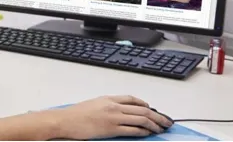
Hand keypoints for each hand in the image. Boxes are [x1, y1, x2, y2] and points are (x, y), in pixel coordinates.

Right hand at [55, 95, 172, 139]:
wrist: (66, 120)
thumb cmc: (76, 114)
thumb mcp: (94, 104)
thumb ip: (108, 106)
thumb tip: (120, 111)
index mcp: (109, 98)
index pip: (132, 99)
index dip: (145, 103)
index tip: (152, 109)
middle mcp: (114, 106)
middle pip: (142, 109)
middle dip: (157, 115)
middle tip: (166, 120)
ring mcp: (113, 117)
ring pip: (141, 119)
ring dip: (154, 124)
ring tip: (161, 128)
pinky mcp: (111, 129)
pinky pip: (132, 130)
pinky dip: (143, 131)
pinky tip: (148, 133)